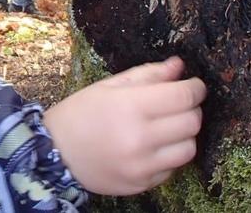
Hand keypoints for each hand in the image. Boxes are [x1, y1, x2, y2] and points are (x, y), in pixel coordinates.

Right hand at [43, 56, 205, 194]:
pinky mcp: (141, 184)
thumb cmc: (80, 113)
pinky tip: (154, 147)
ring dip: (185, 135)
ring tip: (169, 127)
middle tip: (180, 104)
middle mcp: (139, 138)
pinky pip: (172, 169)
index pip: (183, 96)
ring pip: (188, 149)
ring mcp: (141, 166)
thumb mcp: (109, 86)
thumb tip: (179, 66)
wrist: (54, 153)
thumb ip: (147, 75)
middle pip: (191, 122)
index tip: (194, 85)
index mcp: (130, 107)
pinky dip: (169, 156)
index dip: (195, 88)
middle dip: (192, 109)